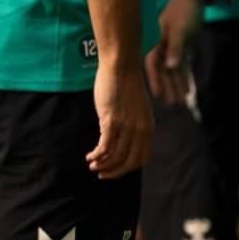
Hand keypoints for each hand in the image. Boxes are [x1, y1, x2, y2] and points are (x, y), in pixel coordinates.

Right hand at [87, 64, 153, 179]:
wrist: (122, 65)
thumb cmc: (127, 85)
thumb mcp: (138, 108)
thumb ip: (135, 125)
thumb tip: (126, 142)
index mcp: (149, 127)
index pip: (141, 158)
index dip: (127, 169)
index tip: (114, 170)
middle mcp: (141, 129)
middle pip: (128, 162)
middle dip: (113, 172)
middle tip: (100, 173)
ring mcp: (127, 125)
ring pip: (115, 157)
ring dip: (102, 165)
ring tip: (92, 164)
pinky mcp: (112, 120)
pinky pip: (104, 147)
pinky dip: (96, 155)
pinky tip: (89, 156)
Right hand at [144, 0, 200, 104]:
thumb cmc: (184, 9)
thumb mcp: (180, 28)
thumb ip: (175, 47)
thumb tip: (170, 66)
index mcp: (155, 41)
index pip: (152, 65)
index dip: (155, 80)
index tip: (158, 96)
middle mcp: (161, 45)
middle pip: (163, 70)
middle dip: (168, 87)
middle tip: (173, 105)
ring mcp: (172, 46)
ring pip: (173, 69)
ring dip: (177, 84)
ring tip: (181, 101)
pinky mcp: (182, 46)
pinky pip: (182, 64)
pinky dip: (184, 76)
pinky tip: (188, 90)